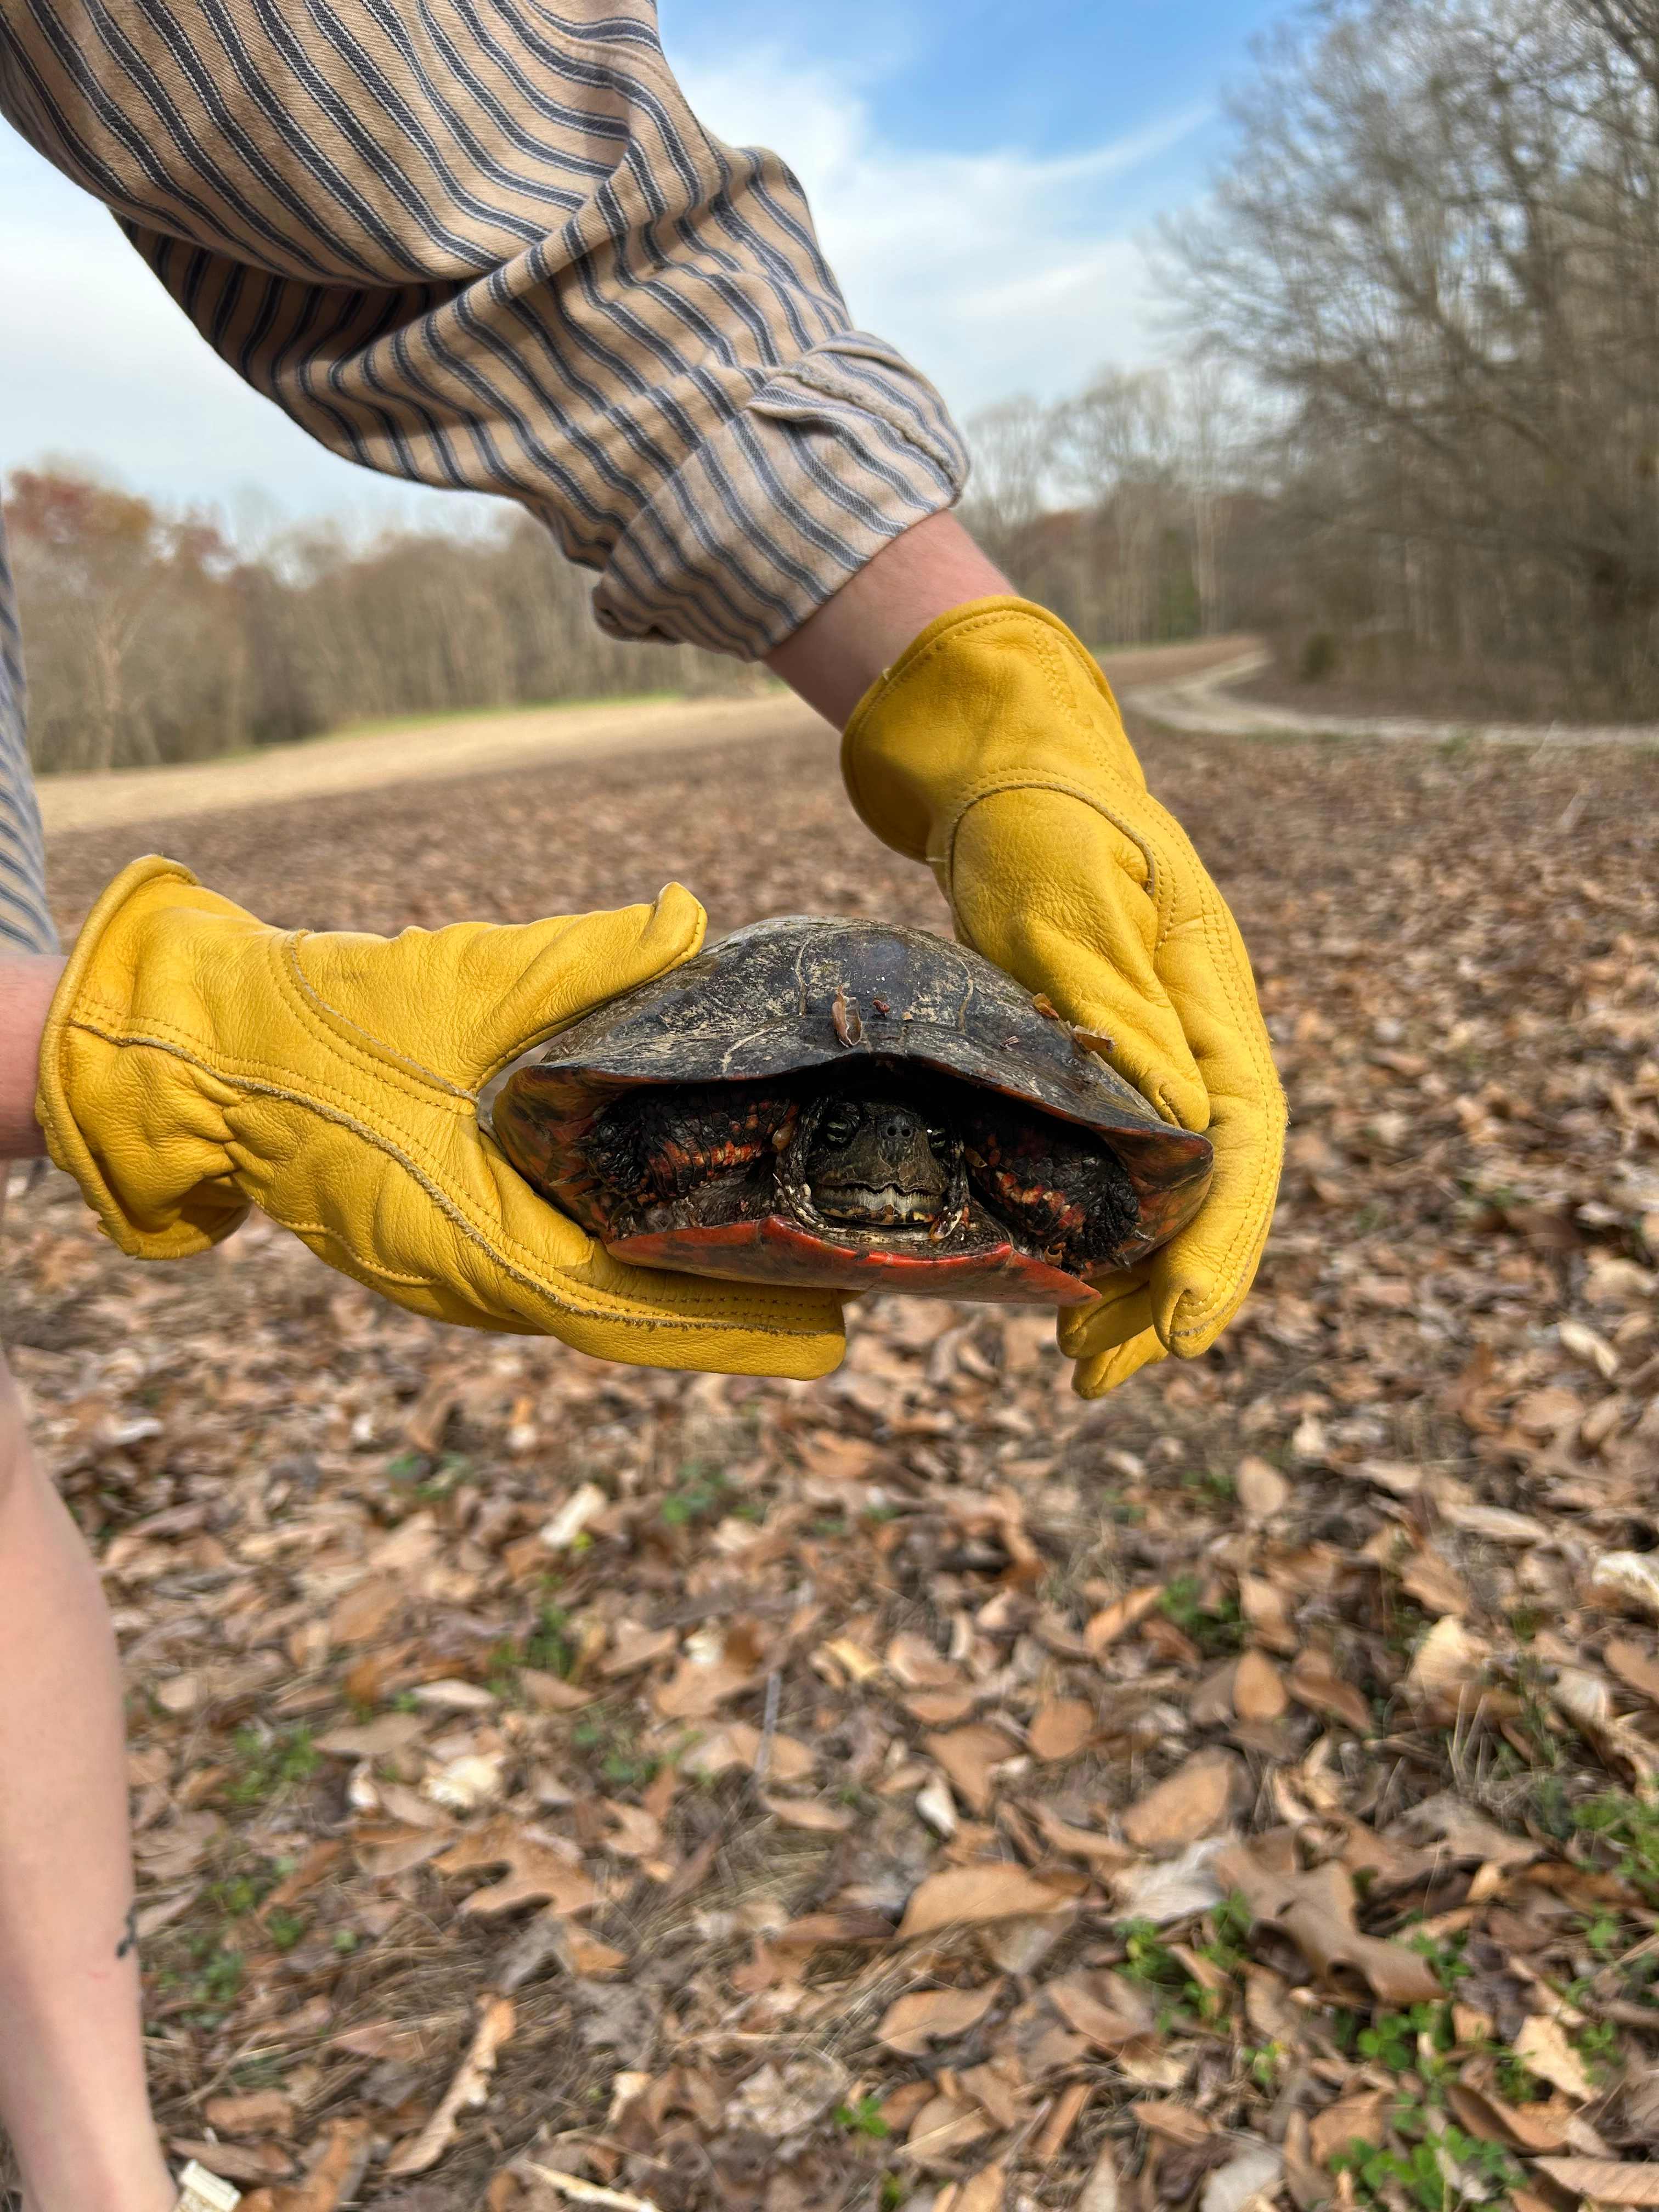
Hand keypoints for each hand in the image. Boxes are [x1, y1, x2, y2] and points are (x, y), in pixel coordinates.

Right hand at [35, 858, 844, 1377]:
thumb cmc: (336, 1021)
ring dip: (687, 1284)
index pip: (633, 1312)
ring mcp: (468, 1267)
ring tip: (791, 1259)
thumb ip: (584, 961)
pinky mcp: (460, 1239)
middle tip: (844, 1285)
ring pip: (601, 1295)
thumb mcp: (463, 978)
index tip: (827, 1333)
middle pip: (634, 1314)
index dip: (733, 1326)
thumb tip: (690, 923)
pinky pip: (564, 1263)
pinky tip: (691, 1221)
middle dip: (733, 1306)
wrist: (223, 1052)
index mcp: (483, 1245)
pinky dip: (633, 1254)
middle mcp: (483, 1279)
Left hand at [840, 596, 1283, 1394]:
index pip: (1240, 1142)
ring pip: (1161, 1192)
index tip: (1183, 1327)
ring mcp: (1153, 1057)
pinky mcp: (1101, 1065)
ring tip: (1079, 1366)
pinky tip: (1053, 1287)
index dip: (1218, 1243)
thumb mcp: (1071, 897)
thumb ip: (1116, 1001)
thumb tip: (1167, 1123)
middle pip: (1208, 1190)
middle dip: (1169, 1290)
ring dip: (1127, 1280)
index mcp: (1213, 1001)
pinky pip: (1113, 1167)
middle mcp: (1197, 1041)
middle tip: (1103, 1376)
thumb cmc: (1043, 818)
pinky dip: (1094, 1232)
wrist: (1012, 771)